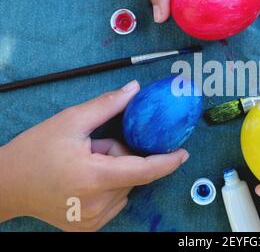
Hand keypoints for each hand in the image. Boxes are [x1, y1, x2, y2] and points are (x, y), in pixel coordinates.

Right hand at [0, 80, 188, 230]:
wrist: (7, 185)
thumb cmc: (35, 151)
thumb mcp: (70, 121)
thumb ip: (107, 105)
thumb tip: (135, 90)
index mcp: (95, 177)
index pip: (145, 171)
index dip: (168, 161)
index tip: (184, 153)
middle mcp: (98, 204)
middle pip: (130, 175)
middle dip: (120, 156)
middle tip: (94, 148)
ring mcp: (93, 219)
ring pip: (124, 188)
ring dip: (114, 172)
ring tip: (85, 165)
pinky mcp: (88, 227)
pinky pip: (115, 201)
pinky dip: (108, 187)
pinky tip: (84, 180)